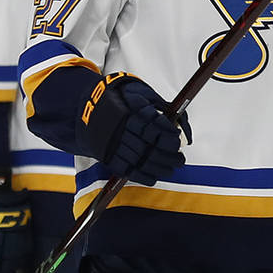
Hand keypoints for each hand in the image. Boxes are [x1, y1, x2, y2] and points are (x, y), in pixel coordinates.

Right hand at [75, 73, 191, 185]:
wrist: (88, 107)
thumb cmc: (124, 100)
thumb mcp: (144, 95)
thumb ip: (165, 109)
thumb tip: (184, 130)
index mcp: (130, 109)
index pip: (153, 125)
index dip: (167, 135)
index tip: (177, 140)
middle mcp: (120, 126)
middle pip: (148, 145)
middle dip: (168, 155)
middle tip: (180, 159)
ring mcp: (112, 142)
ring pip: (139, 159)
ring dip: (158, 167)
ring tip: (171, 168)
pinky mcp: (106, 155)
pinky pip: (125, 169)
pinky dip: (142, 176)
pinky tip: (154, 177)